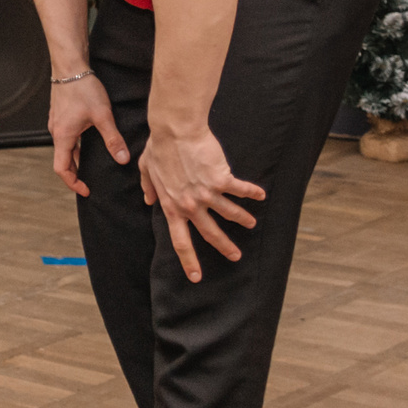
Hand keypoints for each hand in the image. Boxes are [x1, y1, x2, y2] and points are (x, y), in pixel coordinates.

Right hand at [49, 74, 129, 198]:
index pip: (61, 169)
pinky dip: (74, 146)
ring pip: (64, 148)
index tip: (85, 189)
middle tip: (90, 180)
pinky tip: (88, 140)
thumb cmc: (83, 88)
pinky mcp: (59, 115)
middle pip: (62, 160)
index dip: (73, 183)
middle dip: (75, 173)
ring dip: (75, 158)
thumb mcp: (102, 116)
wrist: (70, 67)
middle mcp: (56, 132)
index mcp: (63, 136)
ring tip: (91, 163)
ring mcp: (56, 123)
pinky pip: (65, 137)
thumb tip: (122, 159)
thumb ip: (113, 139)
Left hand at [138, 126, 266, 281]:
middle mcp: (190, 205)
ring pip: (229, 214)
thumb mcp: (147, 169)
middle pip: (210, 234)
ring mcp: (207, 194)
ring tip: (252, 224)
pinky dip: (252, 193)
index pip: (180, 240)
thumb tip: (147, 199)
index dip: (188, 260)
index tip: (195, 276)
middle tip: (235, 257)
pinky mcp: (221, 180)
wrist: (175, 130)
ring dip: (243, 220)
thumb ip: (149, 187)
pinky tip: (260, 195)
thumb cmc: (160, 147)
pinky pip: (240, 190)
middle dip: (224, 247)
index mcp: (171, 206)